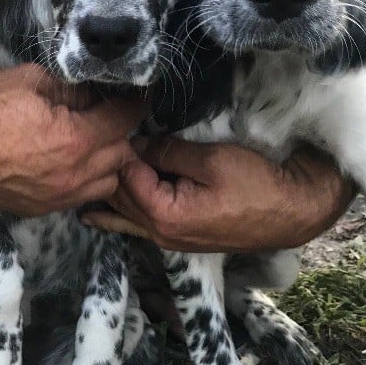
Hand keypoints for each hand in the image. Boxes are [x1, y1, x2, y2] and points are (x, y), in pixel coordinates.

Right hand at [0, 64, 143, 214]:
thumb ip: (72, 88)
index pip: (124, 120)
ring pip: (107, 183)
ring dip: (106, 162)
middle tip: (107, 113)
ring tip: (89, 141)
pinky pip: (79, 197)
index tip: (135, 94)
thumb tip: (95, 91)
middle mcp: (73, 176)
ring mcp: (57, 198)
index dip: (133, 103)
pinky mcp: (39, 210)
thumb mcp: (31, 80)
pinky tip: (67, 161)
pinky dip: (83, 180)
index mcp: (75, 141)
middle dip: (119, 132)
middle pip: (122, 155)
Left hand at [82, 136, 355, 252]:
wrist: (293, 212)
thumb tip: (136, 144)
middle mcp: (160, 233)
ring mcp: (169, 239)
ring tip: (71, 183)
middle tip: (86, 146)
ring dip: (105, 196)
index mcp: (164, 215)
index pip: (124, 178)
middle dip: (104, 173)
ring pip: (125, 215)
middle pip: (120, 198)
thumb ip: (168, 153)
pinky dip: (117, 216)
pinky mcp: (180, 235)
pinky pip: (139, 225)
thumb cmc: (258, 185)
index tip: (109, 125)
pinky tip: (95, 217)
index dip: (116, 150)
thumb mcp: (211, 161)